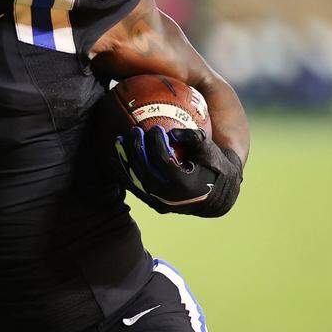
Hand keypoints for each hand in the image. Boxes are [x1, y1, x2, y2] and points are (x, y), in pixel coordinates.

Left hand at [113, 127, 242, 216]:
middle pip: (146, 169)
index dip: (158, 143)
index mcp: (184, 184)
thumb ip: (194, 138)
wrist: (218, 196)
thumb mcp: (210, 151)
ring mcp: (159, 201)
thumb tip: (172, 132)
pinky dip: (123, 173)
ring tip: (119, 140)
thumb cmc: (215, 168)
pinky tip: (113, 158)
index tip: (157, 128)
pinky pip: (135, 187)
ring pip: (136, 179)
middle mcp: (169, 196)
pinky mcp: (153, 203)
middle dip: (137, 148)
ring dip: (125, 158)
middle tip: (135, 130)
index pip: (164, 160)